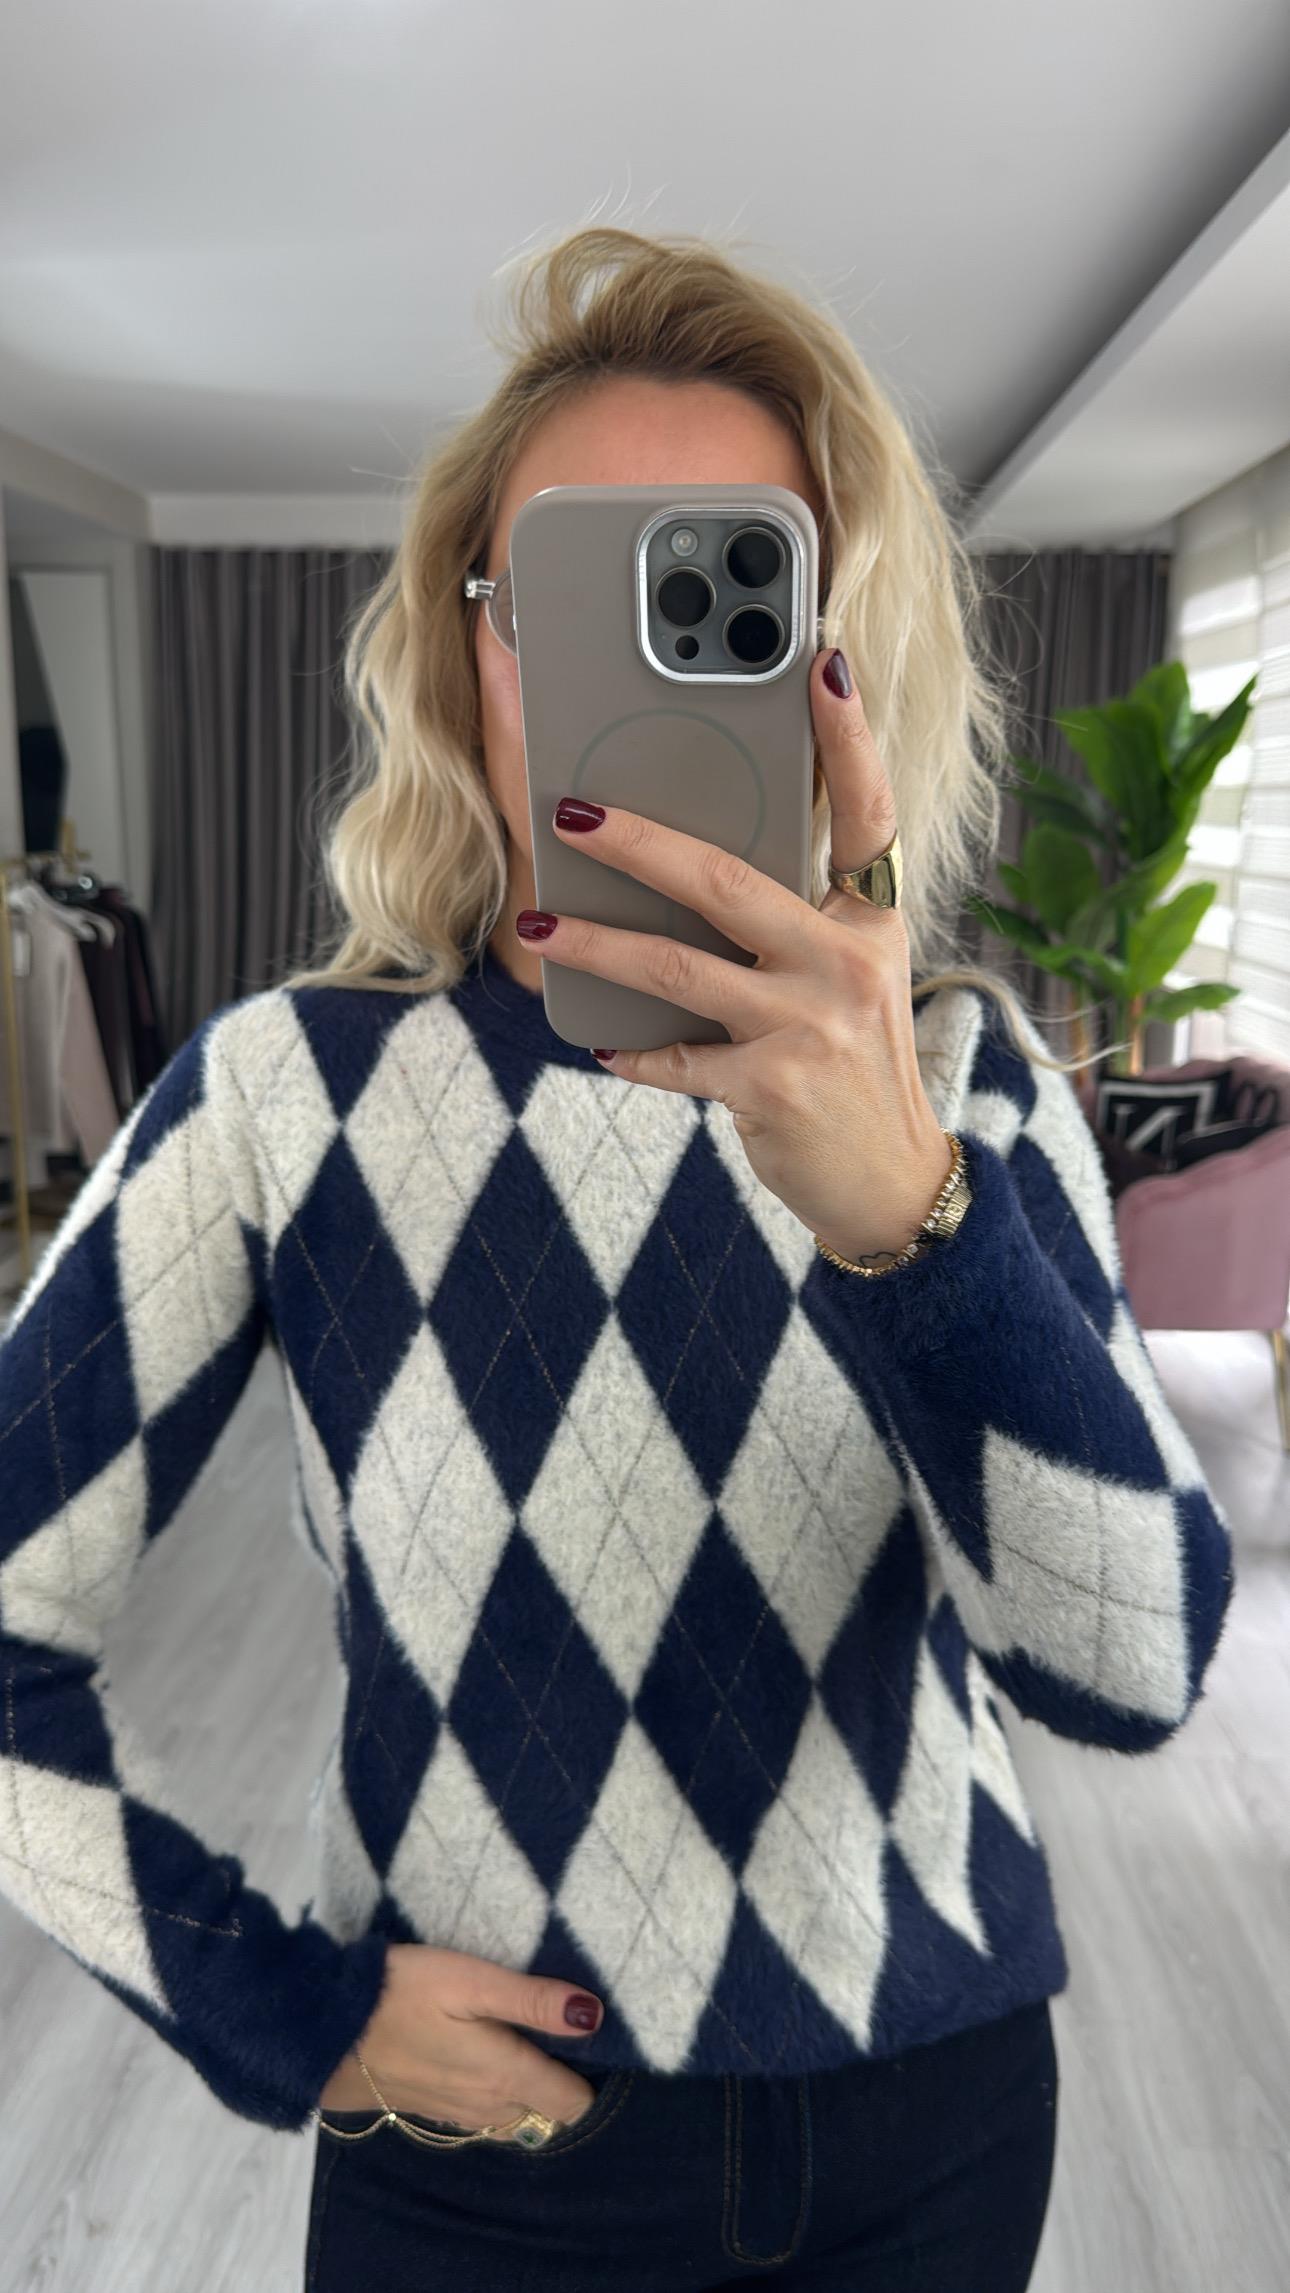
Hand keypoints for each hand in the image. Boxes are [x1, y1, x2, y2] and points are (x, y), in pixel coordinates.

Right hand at [316, 1945, 605, 2131]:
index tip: (591, 2034)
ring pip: (516, 2112)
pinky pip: (485, 2112)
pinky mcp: (434, 2108)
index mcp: (506, 2076)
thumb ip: (532, 2001)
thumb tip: (595, 2016)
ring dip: (529, 2086)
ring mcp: (459, 2113)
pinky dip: (498, 2090)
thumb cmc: (403, 1994)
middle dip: (564, 2078)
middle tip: (559, 2027)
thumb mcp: (470, 1981)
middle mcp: (489, 2106)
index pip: (572, 2102)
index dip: (590, 2072)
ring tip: (527, 2036)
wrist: (324, 2031)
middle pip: (547, 2109)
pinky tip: (486, 2053)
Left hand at [526, 646, 951, 1263]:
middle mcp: (847, 962)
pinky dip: (633, 1050)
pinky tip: (598, 1038)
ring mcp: (810, 1026)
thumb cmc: (853, 1064)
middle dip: (640, 841)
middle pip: (728, 881)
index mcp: (872, 919)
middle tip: (572, 812)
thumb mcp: (849, 978)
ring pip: (680, 968)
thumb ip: (792, 922)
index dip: (848, 737)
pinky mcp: (771, 1087)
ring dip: (600, 946)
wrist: (889, 1181)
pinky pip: (676, 1056)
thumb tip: (682, 871)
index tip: (823, 661)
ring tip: (543, 929)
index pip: (867, 811)